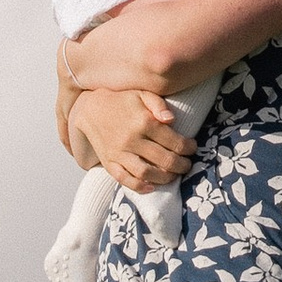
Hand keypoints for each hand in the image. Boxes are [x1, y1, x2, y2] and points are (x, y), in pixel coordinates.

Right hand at [69, 88, 196, 188]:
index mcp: (143, 121)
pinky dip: (139, 187)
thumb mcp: (141, 94)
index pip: (174, 142)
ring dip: (165, 178)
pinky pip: (124, 179)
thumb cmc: (121, 100)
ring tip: (174, 175)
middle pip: (164, 160)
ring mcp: (119, 153)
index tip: (192, 147)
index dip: (188, 147)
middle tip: (187, 164)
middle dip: (182, 165)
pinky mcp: (109, 162)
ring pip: (147, 173)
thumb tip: (172, 120)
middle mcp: (132, 139)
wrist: (90, 108)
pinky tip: (151, 187)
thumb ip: (159, 105)